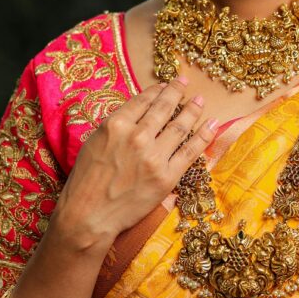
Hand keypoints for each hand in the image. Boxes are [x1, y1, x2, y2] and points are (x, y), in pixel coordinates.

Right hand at [51, 78, 217, 251]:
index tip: (164, 85)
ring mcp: (154, 156)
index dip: (156, 91)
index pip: (142, 101)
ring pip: (180, 126)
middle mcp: (137, 136)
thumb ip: (115, 126)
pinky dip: (204, 135)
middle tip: (184, 82)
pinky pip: (191, 151)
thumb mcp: (93, 143)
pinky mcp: (167, 176)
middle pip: (163, 108)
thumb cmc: (85, 181)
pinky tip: (213, 124)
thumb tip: (136, 113)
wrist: (88, 215)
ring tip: (200, 100)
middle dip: (176, 92)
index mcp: (116, 125)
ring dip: (193, 110)